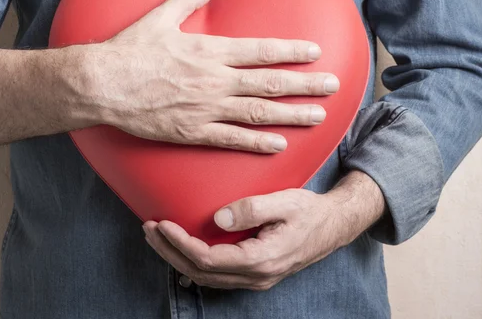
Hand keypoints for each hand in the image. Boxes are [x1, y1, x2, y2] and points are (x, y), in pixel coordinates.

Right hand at [81, 0, 339, 152]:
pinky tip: (279, 144)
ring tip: (318, 116)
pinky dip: (257, 143)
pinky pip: (231, 139)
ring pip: (258, 112)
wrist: (100, 84)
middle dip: (304, 83)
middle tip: (333, 85)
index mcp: (210, 50)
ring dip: (291, 114)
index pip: (261, 50)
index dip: (291, 51)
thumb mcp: (159, 16)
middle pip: (269, 82)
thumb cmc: (129, 49)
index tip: (315, 52)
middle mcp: (215, 80)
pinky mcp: (192, 131)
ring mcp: (206, 108)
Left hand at [142, 170, 384, 290]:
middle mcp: (255, 276)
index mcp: (262, 259)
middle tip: (148, 229)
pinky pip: (216, 274)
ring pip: (205, 277)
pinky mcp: (254, 273)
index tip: (161, 223)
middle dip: (170, 252)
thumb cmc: (310, 211)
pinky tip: (183, 245)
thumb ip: (253, 209)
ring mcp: (255, 278)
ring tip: (157, 236)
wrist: (333, 226)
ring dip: (177, 257)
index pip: (208, 259)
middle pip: (200, 273)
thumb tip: (218, 217)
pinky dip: (193, 261)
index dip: (180, 243)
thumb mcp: (285, 202)